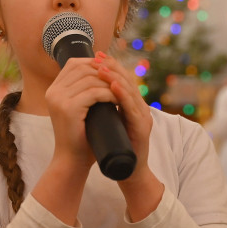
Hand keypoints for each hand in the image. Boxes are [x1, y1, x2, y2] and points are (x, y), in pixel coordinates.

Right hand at [44, 56, 118, 169]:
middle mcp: (53, 91)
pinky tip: (117, 100)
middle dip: (104, 72)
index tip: (112, 72)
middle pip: (82, 68)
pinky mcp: (68, 109)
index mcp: (54, 89)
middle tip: (120, 81)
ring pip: (90, 79)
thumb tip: (104, 70)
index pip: (74, 64)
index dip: (95, 63)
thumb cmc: (81, 136)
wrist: (72, 160)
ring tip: (120, 91)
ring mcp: (59, 99)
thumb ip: (84, 91)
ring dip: (109, 83)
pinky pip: (94, 93)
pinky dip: (108, 94)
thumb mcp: (80, 109)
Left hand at [93, 52, 163, 220]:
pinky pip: (133, 109)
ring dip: (117, 78)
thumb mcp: (106, 122)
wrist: (126, 171)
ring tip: (103, 68)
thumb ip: (101, 108)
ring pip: (132, 92)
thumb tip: (83, 92)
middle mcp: (140, 108)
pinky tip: (114, 88)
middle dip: (113, 67)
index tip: (96, 56)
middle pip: (129, 81)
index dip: (110, 66)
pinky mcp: (142, 129)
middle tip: (99, 57)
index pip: (122, 79)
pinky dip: (123, 96)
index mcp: (132, 105)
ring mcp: (143, 118)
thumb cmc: (114, 147)